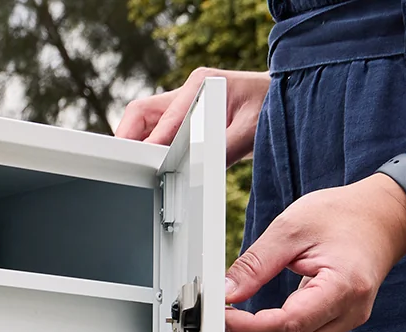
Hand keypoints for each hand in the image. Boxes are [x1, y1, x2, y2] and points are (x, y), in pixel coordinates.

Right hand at [115, 67, 269, 163]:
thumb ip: (223, 149)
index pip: (163, 118)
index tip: (140, 166)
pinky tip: (149, 170)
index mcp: (201, 86)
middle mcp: (189, 92)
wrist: (283, 99)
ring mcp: (186, 104)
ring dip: (136, 146)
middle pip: (141, 114)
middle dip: (127, 140)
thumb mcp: (250, 131)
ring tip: (131, 172)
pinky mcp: (188, 119)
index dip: (150, 144)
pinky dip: (149, 150)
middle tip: (122, 168)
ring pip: (145, 124)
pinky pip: (159, 133)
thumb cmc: (271, 107)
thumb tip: (195, 171)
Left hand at [223, 175, 405, 331]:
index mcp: (343, 288)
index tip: (220, 317)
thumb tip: (225, 292)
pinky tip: (247, 331)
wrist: (384, 216)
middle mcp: (347, 315)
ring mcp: (343, 324)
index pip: (288, 326)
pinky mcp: (334, 325)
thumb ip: (257, 263)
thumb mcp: (293, 227)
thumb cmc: (345, 215)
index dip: (248, 329)